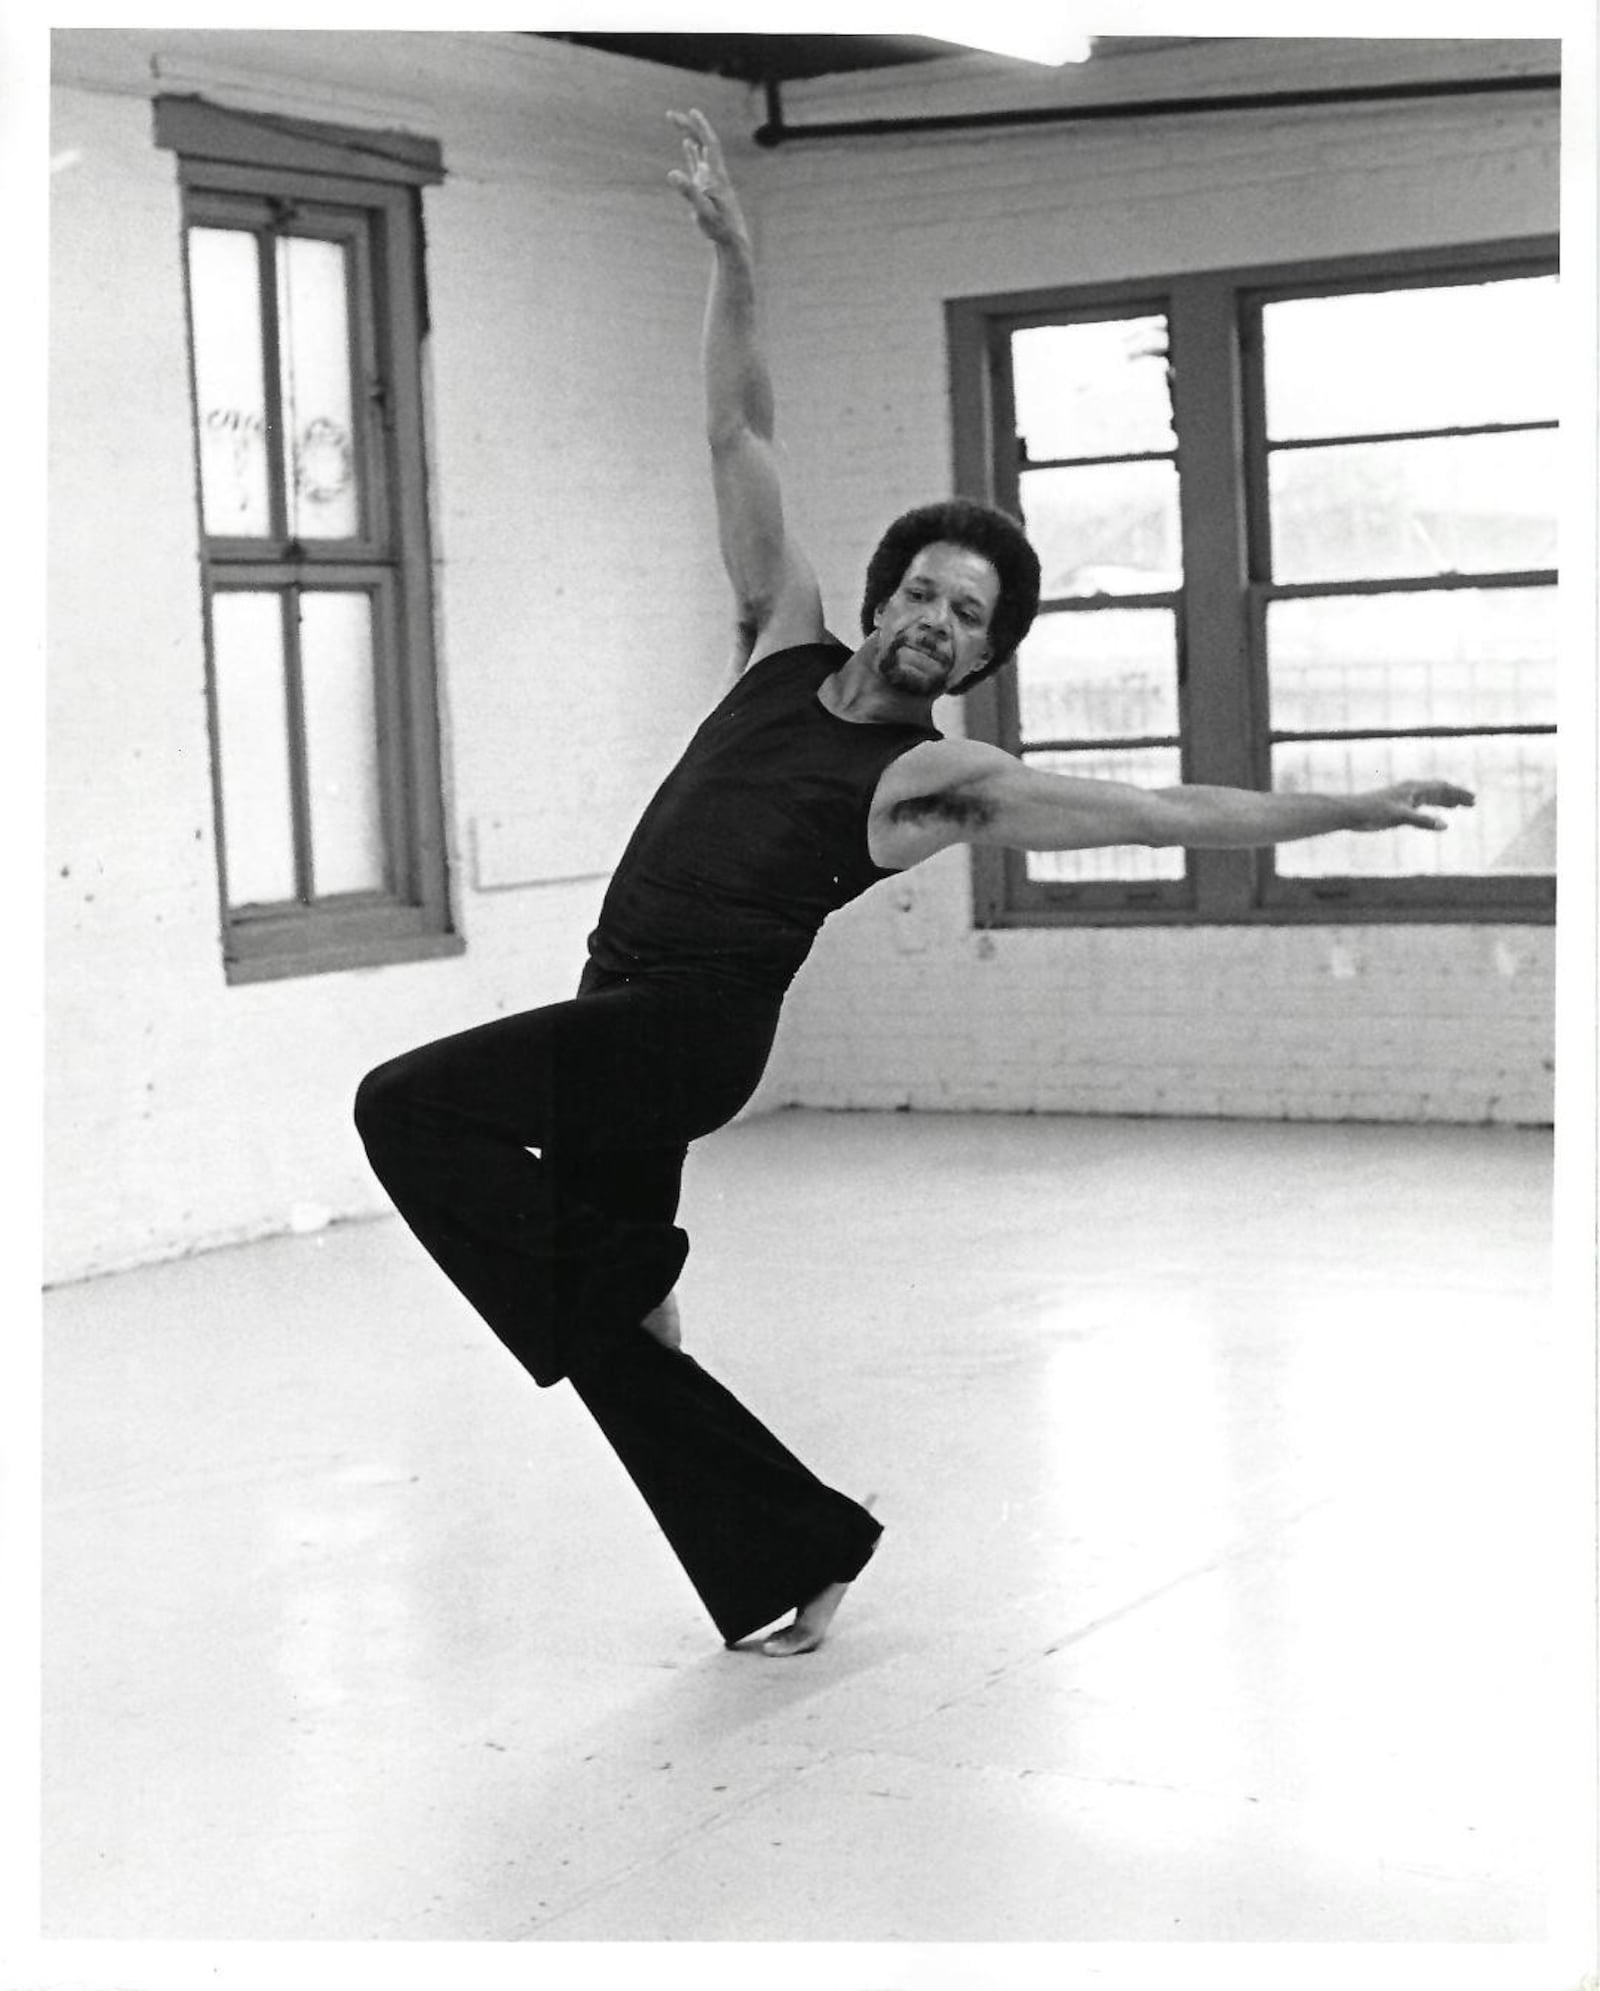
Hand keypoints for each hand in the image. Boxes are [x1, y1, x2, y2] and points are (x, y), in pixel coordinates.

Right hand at [667, 109, 749, 248]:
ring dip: (689, 135)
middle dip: (688, 126)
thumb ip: (689, 192)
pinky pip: (698, 165)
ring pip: (700, 151)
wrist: (732, 241)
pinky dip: (692, 152)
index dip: (702, 127)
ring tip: (676, 121)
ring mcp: (710, 180)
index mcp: (717, 176)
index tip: (691, 112)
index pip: (710, 144)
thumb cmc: (720, 229)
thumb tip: (672, 173)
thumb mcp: (702, 211)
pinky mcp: (707, 188)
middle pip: (702, 142)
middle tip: (670, 114)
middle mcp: (714, 174)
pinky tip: (687, 144)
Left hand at [1352, 780, 1475, 831]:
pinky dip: (1432, 809)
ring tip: (1459, 806)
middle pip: (1438, 790)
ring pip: (1430, 798)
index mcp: (1412, 788)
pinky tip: (1436, 816)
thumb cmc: (1372, 811)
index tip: (1473, 800)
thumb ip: (1422, 821)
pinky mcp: (1397, 808)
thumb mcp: (1399, 816)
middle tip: (1472, 803)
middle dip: (1455, 796)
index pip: (1441, 787)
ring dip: (1445, 801)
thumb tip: (1445, 825)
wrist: (1350, 812)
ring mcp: (1404, 798)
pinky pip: (1420, 806)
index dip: (1458, 793)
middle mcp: (1410, 791)